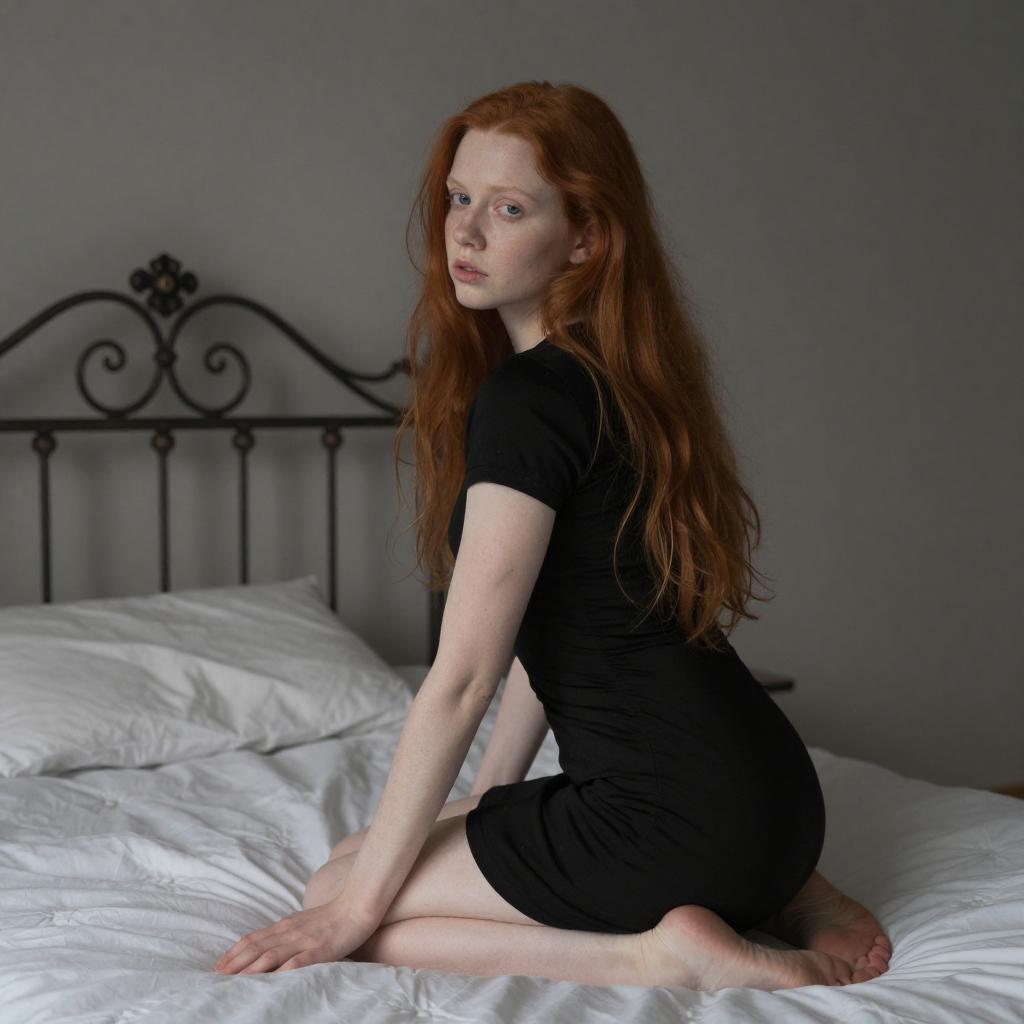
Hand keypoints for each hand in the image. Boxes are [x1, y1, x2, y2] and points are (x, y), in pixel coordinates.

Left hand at [213, 899, 378, 973]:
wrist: (357, 905)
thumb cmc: (333, 916)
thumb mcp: (304, 921)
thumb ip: (287, 931)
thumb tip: (268, 943)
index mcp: (286, 925)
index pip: (253, 939)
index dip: (234, 952)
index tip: (218, 966)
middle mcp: (290, 931)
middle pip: (256, 947)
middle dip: (235, 963)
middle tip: (217, 977)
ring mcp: (304, 940)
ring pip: (271, 955)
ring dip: (250, 969)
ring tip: (234, 981)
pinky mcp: (319, 950)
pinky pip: (298, 962)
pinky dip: (281, 971)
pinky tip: (271, 981)